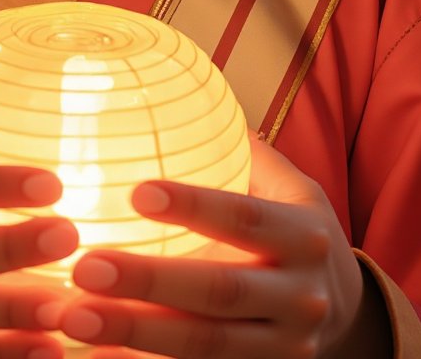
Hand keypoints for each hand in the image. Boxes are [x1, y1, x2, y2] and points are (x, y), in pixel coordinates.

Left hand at [57, 133, 391, 358]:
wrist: (349, 315)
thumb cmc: (296, 232)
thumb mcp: (290, 188)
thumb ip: (244, 152)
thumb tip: (185, 88)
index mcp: (303, 237)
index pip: (245, 219)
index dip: (194, 207)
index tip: (135, 194)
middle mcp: (299, 297)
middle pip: (219, 294)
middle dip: (149, 283)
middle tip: (84, 266)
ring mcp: (283, 348)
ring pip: (204, 347)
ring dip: (134, 333)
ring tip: (71, 316)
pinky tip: (94, 356)